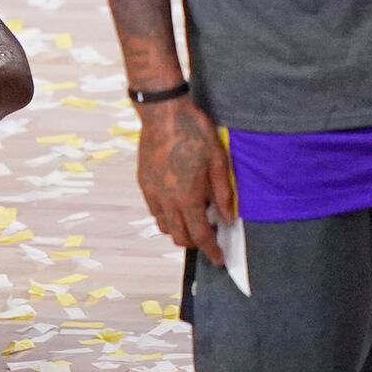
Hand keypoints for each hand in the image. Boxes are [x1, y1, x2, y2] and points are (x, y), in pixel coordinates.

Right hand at [135, 97, 235, 264]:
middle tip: (209, 236)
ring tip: (194, 219)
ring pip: (164, 226)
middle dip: (196, 243)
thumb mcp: (218, 160)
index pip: (200, 235)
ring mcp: (152, 192)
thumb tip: (227, 216)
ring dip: (179, 230)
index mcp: (187, 197)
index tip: (219, 259)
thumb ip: (223, 192)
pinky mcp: (144, 182)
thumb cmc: (193, 132)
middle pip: (180, 236)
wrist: (163, 112)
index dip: (211, 250)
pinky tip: (177, 203)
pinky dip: (166, 216)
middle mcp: (167, 200)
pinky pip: (154, 210)